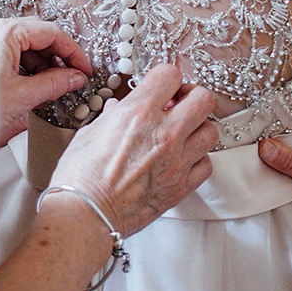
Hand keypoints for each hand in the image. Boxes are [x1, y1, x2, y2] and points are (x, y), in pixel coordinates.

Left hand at [0, 16, 91, 148]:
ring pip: (26, 47)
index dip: (73, 52)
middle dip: (58, 59)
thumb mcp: (22, 96)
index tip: (84, 70)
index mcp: (7, 32)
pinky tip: (33, 89)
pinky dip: (27, 70)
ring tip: (53, 89)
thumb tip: (76, 78)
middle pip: (39, 37)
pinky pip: (12, 56)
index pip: (52, 33)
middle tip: (71, 79)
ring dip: (43, 66)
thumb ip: (54, 84)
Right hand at [51, 64, 218, 237]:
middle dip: (190, 97)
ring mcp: (176, 162)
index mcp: (137, 114)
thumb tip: (116, 109)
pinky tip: (181, 159)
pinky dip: (198, 158)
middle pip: (203, 99)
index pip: (170, 75)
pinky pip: (206, 164)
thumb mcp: (89, 133)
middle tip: (177, 104)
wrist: (85, 215)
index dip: (165, 77)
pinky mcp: (181, 187)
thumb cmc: (80, 177)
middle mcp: (163, 134)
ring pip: (211, 131)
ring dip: (197, 128)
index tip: (160, 86)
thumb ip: (110, 116)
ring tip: (181, 133)